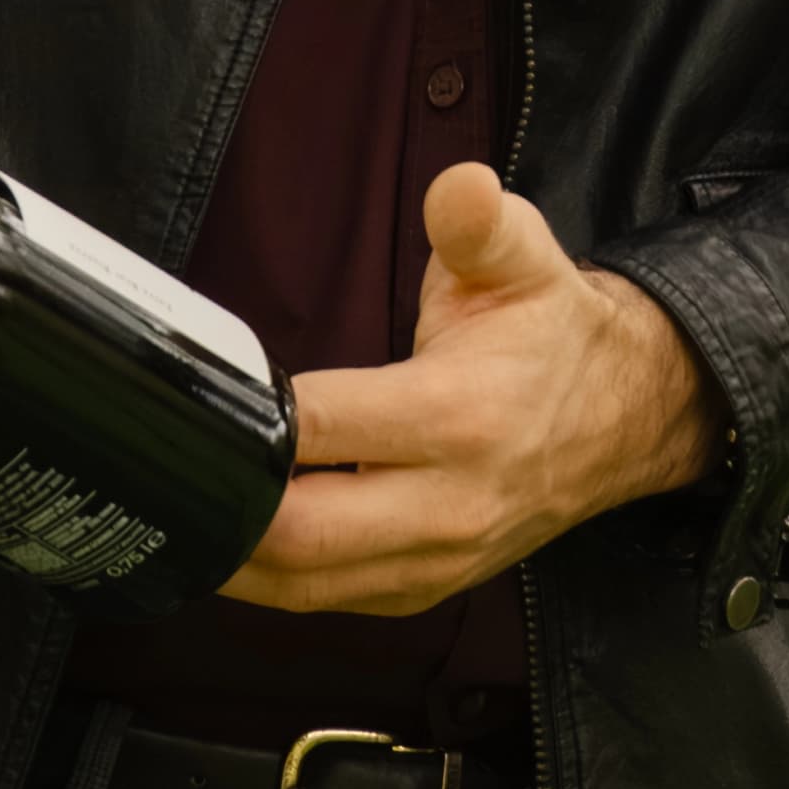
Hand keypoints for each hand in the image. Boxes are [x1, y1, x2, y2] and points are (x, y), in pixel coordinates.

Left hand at [223, 165, 716, 619]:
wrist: (624, 417)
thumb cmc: (550, 333)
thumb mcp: (524, 256)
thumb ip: (478, 221)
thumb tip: (459, 187)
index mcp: (459, 416)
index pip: (325, 429)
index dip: (256, 417)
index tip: (203, 393)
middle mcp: (448, 502)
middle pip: (302, 533)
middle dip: (225, 504)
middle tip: (165, 465)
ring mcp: (436, 559)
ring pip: (305, 584)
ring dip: (233, 555)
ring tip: (176, 509)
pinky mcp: (424, 588)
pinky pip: (327, 601)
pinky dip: (268, 581)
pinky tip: (227, 542)